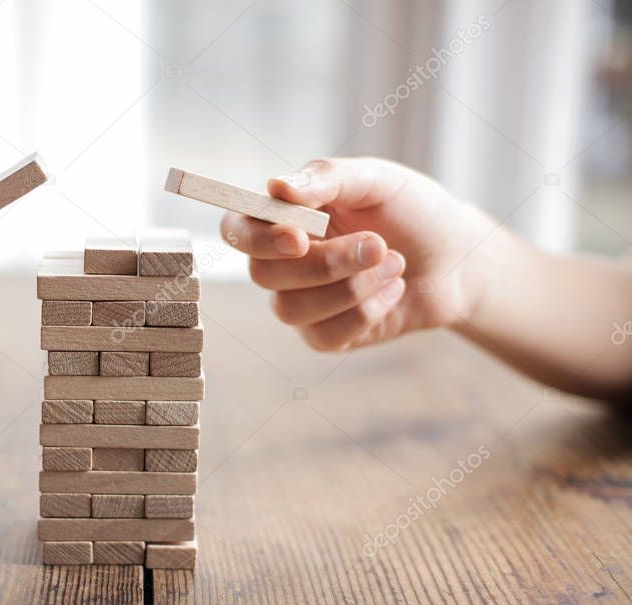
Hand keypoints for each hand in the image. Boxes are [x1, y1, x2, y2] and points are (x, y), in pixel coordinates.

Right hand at [221, 157, 493, 350]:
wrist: (458, 259)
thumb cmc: (413, 211)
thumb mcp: (377, 180)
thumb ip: (326, 178)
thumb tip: (276, 186)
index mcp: (284, 217)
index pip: (236, 229)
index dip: (257, 239)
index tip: (300, 237)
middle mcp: (282, 260)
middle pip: (263, 274)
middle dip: (326, 264)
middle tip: (379, 244)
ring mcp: (300, 300)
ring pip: (291, 309)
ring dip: (351, 288)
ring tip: (395, 263)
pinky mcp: (325, 334)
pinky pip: (322, 336)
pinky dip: (365, 313)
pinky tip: (393, 290)